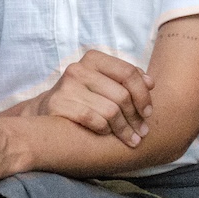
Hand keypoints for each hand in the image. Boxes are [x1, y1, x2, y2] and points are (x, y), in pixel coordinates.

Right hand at [30, 51, 152, 145]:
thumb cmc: (83, 97)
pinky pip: (94, 120)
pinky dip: (105, 130)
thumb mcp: (104, 82)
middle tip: (142, 132)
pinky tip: (107, 134)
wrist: (48, 110)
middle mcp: (78, 68)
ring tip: (131, 139)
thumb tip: (150, 83)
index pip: (128, 73)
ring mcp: (66, 86)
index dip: (143, 95)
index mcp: (93, 58)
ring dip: (124, 129)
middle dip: (136, 117)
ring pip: (110, 110)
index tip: (148, 113)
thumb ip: (126, 80)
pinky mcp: (58, 104)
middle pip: (122, 95)